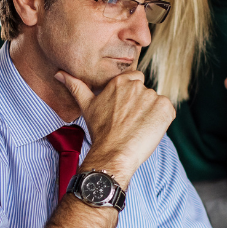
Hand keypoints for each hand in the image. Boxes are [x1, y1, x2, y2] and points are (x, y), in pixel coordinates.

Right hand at [56, 70, 174, 187]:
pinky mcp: (165, 108)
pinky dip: (162, 121)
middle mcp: (137, 85)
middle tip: (129, 123)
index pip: (135, 79)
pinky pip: (167, 111)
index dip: (131, 96)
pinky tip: (148, 130)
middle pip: (145, 92)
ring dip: (151, 114)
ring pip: (156, 103)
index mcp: (120, 81)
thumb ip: (75, 85)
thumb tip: (58, 74)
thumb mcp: (86, 105)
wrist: (113, 154)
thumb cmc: (100, 131)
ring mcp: (153, 96)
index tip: (125, 111)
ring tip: (137, 129)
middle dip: (141, 106)